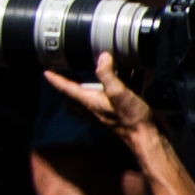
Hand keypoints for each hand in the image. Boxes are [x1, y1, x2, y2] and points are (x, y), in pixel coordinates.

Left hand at [43, 50, 157, 135]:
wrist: (148, 137)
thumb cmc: (131, 119)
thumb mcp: (118, 93)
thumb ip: (108, 75)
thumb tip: (102, 57)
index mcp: (90, 102)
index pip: (67, 89)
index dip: (56, 80)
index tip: (46, 72)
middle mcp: (95, 108)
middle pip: (74, 98)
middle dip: (68, 88)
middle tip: (65, 77)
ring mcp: (107, 112)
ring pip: (91, 99)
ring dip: (89, 88)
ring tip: (93, 75)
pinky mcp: (120, 113)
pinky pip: (111, 98)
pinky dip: (115, 87)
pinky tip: (128, 78)